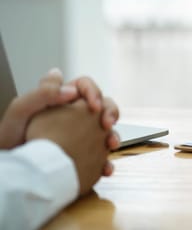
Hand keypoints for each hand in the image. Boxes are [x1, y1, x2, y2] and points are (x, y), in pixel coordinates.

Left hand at [0, 69, 119, 174]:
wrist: (14, 171)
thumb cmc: (9, 139)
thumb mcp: (21, 110)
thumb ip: (44, 93)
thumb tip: (71, 89)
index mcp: (60, 99)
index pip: (85, 86)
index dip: (94, 92)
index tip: (94, 106)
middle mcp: (73, 115)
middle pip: (102, 105)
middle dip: (111, 112)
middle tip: (107, 124)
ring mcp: (81, 135)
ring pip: (106, 130)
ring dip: (113, 136)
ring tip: (111, 145)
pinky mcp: (84, 155)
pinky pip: (101, 156)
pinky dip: (106, 162)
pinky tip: (104, 167)